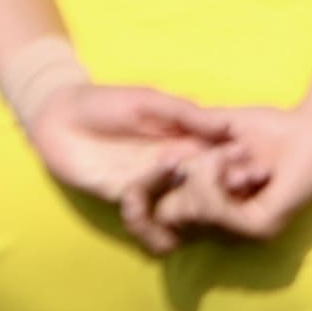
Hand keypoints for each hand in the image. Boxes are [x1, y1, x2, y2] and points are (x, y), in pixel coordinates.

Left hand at [17, 76, 227, 251]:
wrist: (58, 117)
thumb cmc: (106, 102)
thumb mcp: (151, 102)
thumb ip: (188, 114)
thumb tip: (229, 127)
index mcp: (187, 141)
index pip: (221, 156)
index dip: (237, 162)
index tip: (253, 163)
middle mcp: (176, 166)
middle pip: (207, 184)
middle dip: (222, 186)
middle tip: (231, 182)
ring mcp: (152, 184)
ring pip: (181, 202)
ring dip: (188, 199)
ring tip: (186, 181)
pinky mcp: (127, 197)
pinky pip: (146, 209)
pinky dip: (147, 202)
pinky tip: (142, 183)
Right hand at [163, 94, 311, 243]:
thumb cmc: (270, 128)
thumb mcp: (216, 128)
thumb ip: (183, 134)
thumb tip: (148, 134)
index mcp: (208, 205)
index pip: (158, 217)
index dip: (148, 191)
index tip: (164, 161)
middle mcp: (222, 225)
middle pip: (169, 212)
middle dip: (187, 173)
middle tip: (223, 155)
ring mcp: (241, 231)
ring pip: (192, 209)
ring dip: (208, 172)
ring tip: (238, 158)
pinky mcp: (260, 228)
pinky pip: (215, 211)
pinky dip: (222, 182)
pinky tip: (244, 170)